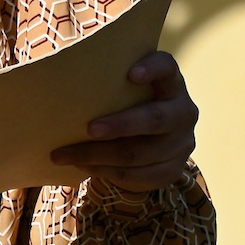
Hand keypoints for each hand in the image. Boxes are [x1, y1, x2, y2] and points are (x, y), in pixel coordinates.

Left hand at [51, 51, 197, 192]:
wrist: (152, 140)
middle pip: (155, 119)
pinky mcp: (174, 169)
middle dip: (121, 125)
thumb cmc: (128, 105)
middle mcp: (184, 111)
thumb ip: (109, 83)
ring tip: (65, 154)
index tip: (130, 74)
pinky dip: (107, 172)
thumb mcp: (125, 90)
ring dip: (99, 156)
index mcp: (171, 83)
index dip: (152, 69)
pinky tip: (83, 166)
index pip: (167, 68)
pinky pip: (139, 176)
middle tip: (90, 129)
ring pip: (140, 153)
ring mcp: (182, 143)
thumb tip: (61, 81)